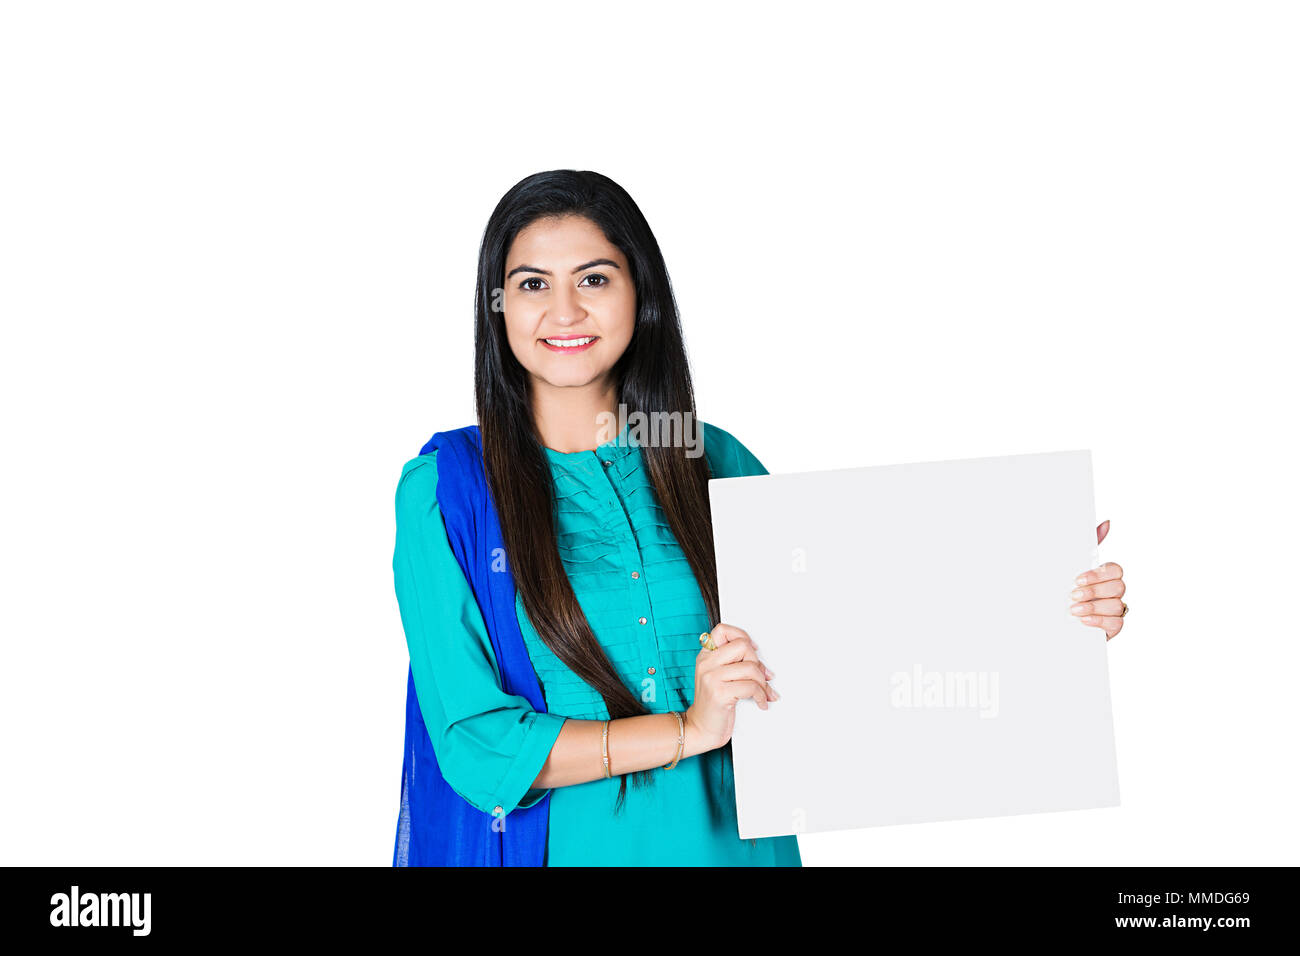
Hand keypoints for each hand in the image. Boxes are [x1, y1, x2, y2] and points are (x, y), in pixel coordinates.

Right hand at [684, 622, 777, 751]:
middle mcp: (706, 664)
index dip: (741, 636)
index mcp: (705, 656)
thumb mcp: (717, 678)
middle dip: (757, 662)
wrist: (700, 729)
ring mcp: (711, 678)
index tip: (753, 650)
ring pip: (750, 667)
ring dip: (763, 683)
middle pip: (742, 646)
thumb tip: (763, 664)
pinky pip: (751, 687)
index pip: (723, 630)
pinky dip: (762, 696)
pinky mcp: (719, 693)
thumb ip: (733, 664)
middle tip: (761, 677)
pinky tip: (761, 702)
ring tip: (764, 692)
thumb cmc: (713, 705)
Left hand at [1069, 519, 1126, 640]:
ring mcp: (1114, 610)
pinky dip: (1099, 621)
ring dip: (1093, 607)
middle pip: (1118, 586)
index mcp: (1103, 576)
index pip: (1115, 569)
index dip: (1098, 574)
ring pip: (1117, 605)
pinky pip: (1116, 623)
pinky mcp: (1112, 627)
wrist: (1048, 620)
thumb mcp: (1069, 567)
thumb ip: (1088, 545)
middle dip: (1094, 591)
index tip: (1077, 579)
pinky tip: (1083, 620)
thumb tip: (1106, 523)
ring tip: (1073, 609)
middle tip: (1073, 595)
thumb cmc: (1061, 590)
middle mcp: (1112, 592)